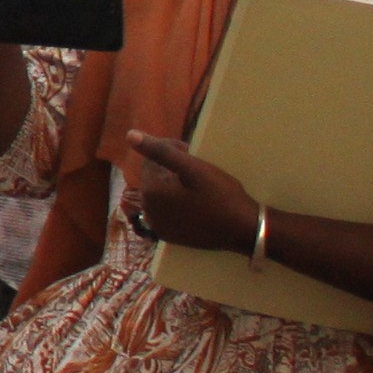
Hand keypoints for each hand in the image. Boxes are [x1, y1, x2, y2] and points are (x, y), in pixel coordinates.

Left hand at [120, 130, 263, 254]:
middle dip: (172, 170)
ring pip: (160, 195)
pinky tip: (196, 203)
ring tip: (199, 186)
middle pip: (155, 178)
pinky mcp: (168, 236)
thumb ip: (161, 151)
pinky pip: (166, 212)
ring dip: (174, 186)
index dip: (171, 153)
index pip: (151, 159)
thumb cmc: (220, 195)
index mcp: (150, 191)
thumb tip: (130, 135)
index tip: (193, 153)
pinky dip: (176, 204)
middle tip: (198, 169)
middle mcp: (147, 210)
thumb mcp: (193, 168)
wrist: (243, 230)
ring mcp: (157, 226)